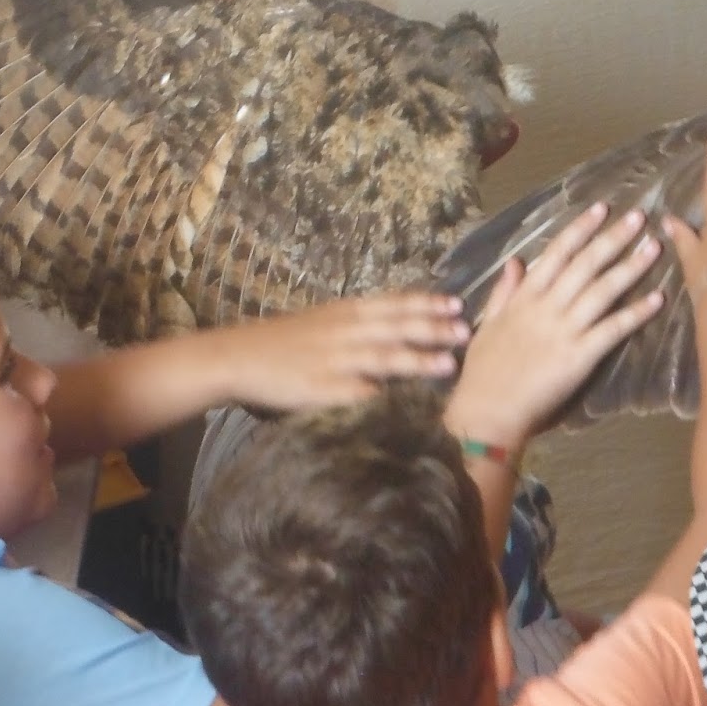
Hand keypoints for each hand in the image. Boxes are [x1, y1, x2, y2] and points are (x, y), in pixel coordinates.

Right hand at [220, 290, 468, 410]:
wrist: (239, 357)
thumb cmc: (283, 341)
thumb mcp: (323, 321)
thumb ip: (357, 324)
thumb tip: (397, 325)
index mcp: (345, 313)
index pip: (392, 303)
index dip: (426, 303)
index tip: (456, 303)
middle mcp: (344, 332)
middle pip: (395, 327)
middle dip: (432, 328)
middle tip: (467, 330)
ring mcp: (334, 361)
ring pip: (383, 357)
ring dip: (417, 360)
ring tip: (448, 364)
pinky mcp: (321, 389)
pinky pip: (356, 392)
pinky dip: (381, 395)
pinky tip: (404, 402)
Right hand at [444, 202, 663, 448]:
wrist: (487, 410)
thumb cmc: (484, 371)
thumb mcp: (488, 324)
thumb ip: (504, 292)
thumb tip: (515, 261)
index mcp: (524, 298)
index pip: (556, 254)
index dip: (580, 229)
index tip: (600, 209)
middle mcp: (546, 308)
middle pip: (585, 265)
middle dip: (613, 238)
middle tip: (639, 216)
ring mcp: (564, 331)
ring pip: (602, 291)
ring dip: (630, 267)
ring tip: (653, 246)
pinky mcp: (579, 357)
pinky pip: (612, 330)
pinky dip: (635, 313)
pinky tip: (657, 299)